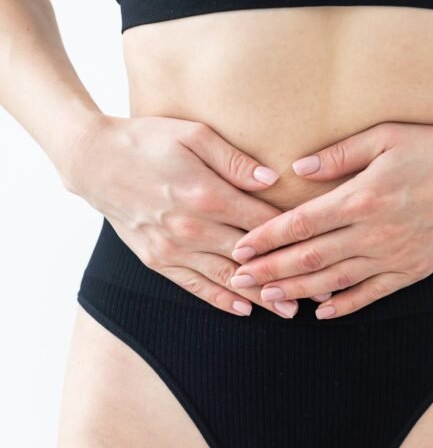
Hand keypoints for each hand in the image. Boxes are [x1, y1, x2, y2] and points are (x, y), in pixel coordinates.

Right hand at [63, 114, 300, 316]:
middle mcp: (192, 228)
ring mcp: (173, 248)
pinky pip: (194, 286)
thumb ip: (236, 161)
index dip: (296, 241)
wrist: (93, 161)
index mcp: (207, 195)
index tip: (324, 253)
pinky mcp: (157, 259)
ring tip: (291, 312)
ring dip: (260, 298)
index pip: (263, 224)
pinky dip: (220, 299)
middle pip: (251, 259)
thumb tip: (274, 180)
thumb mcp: (193, 135)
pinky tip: (245, 310)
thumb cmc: (148, 140)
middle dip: (286, 276)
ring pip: (227, 279)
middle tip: (319, 294)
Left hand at [229, 121, 432, 318]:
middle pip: (310, 257)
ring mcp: (394, 256)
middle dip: (270, 270)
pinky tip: (321, 312)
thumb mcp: (387, 137)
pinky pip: (372, 293)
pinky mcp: (412, 270)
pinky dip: (344, 304)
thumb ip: (340, 154)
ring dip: (298, 291)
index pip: (302, 223)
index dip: (267, 238)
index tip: (241, 248)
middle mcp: (374, 233)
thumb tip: (297, 169)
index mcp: (363, 197)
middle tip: (237, 280)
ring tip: (267, 298)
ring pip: (335, 280)